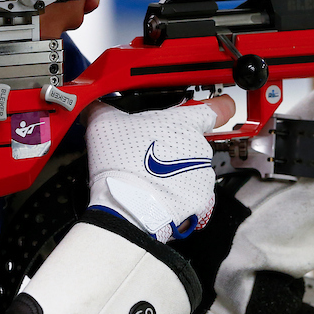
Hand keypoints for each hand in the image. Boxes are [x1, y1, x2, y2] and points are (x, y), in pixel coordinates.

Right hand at [86, 96, 234, 241]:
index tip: (219, 107)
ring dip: (176, 172)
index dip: (219, 106)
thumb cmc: (122, 164)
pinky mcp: (201, 199)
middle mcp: (200, 147)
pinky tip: (157, 193)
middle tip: (150, 154)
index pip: (217, 108)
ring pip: (192, 168)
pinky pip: (191, 193)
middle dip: (175, 147)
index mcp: (184, 123)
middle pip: (193, 142)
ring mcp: (203, 174)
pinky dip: (178, 194)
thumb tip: (94, 106)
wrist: (128, 207)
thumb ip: (103, 109)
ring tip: (150, 177)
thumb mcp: (104, 124)